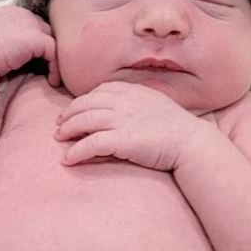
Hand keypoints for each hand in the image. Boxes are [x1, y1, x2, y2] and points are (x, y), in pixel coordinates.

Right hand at [0, 6, 59, 85]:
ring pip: (53, 40)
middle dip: (49, 51)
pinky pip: (55, 51)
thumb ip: (11, 45)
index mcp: (9, 13)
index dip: (38, 46)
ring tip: (52, 78)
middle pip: (45, 31)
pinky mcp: (35, 37)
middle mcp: (20, 13)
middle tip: (50, 72)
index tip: (39, 66)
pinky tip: (51, 81)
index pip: (33, 26)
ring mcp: (28, 23)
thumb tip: (22, 59)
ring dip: (55, 60)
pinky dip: (56, 67)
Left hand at [55, 81, 203, 169]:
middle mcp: (125, 102)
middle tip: (60, 124)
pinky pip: (91, 144)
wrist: (191, 143)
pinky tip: (68, 159)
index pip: (100, 90)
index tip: (75, 109)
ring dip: (68, 130)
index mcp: (134, 91)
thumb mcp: (157, 105)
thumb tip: (122, 112)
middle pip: (86, 103)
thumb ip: (138, 103)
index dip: (84, 100)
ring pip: (84, 120)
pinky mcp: (122, 140)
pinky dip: (76, 151)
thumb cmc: (178, 129)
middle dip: (69, 113)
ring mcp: (123, 120)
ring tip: (59, 139)